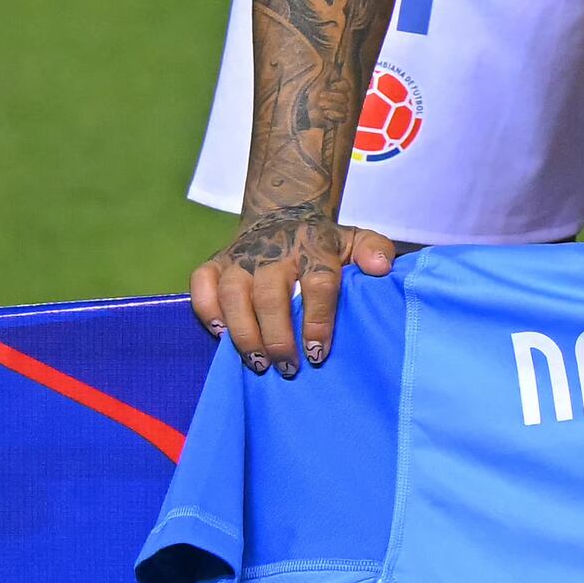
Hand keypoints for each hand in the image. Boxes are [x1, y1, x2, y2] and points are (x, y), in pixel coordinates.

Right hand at [192, 214, 401, 373]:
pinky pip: (201, 286)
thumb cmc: (324, 242)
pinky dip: (206, 310)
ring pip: (233, 294)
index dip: (317, 320)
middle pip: (271, 296)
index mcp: (314, 247)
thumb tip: (382, 268)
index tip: (317, 352)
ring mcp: (240, 257)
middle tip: (286, 367)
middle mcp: (274, 252)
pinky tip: (220, 334)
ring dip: (243, 333)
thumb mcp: (357, 240)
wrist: (283, 215)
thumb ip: (375, 250)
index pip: (318, 284)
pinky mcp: (214, 262)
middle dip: (277, 337)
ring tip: (257, 363)